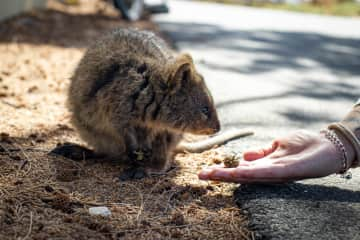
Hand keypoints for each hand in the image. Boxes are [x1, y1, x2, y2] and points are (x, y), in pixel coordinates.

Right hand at [198, 130, 352, 182]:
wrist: (328, 146)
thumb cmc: (304, 145)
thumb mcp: (278, 145)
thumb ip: (262, 152)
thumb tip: (243, 157)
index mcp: (264, 165)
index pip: (240, 169)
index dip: (223, 170)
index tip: (206, 170)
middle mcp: (267, 172)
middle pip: (240, 175)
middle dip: (220, 175)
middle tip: (200, 175)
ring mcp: (276, 172)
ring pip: (249, 176)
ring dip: (229, 176)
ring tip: (211, 175)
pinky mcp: (287, 171)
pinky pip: (265, 173)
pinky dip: (250, 173)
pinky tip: (237, 171)